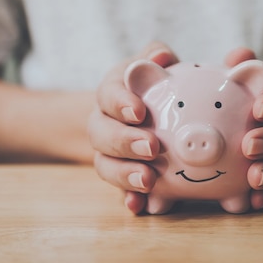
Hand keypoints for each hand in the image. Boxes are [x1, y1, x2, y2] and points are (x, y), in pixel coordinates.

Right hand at [88, 41, 178, 213]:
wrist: (138, 113)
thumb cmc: (151, 84)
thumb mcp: (152, 64)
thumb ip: (157, 55)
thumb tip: (161, 57)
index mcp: (112, 93)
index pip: (108, 94)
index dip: (120, 103)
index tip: (139, 111)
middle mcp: (103, 123)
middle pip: (101, 134)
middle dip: (124, 142)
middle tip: (152, 147)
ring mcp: (108, 153)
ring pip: (105, 165)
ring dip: (124, 174)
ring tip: (149, 181)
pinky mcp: (120, 176)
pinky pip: (118, 191)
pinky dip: (127, 199)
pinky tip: (139, 207)